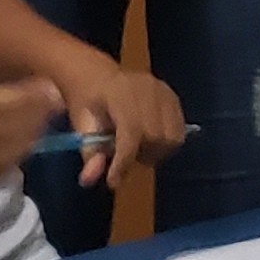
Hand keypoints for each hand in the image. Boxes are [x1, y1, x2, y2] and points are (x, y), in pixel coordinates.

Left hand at [47, 55, 188, 187]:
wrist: (98, 77)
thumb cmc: (87, 102)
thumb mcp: (80, 126)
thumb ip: (89, 153)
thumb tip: (90, 180)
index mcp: (120, 94)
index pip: (130, 133)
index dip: (123, 161)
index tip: (113, 182)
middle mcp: (147, 89)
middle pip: (156, 137)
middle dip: (141, 155)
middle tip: (125, 158)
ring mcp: (163, 92)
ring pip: (172, 137)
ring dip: (156, 151)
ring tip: (138, 148)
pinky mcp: (173, 97)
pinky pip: (179, 131)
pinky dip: (166, 143)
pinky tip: (150, 141)